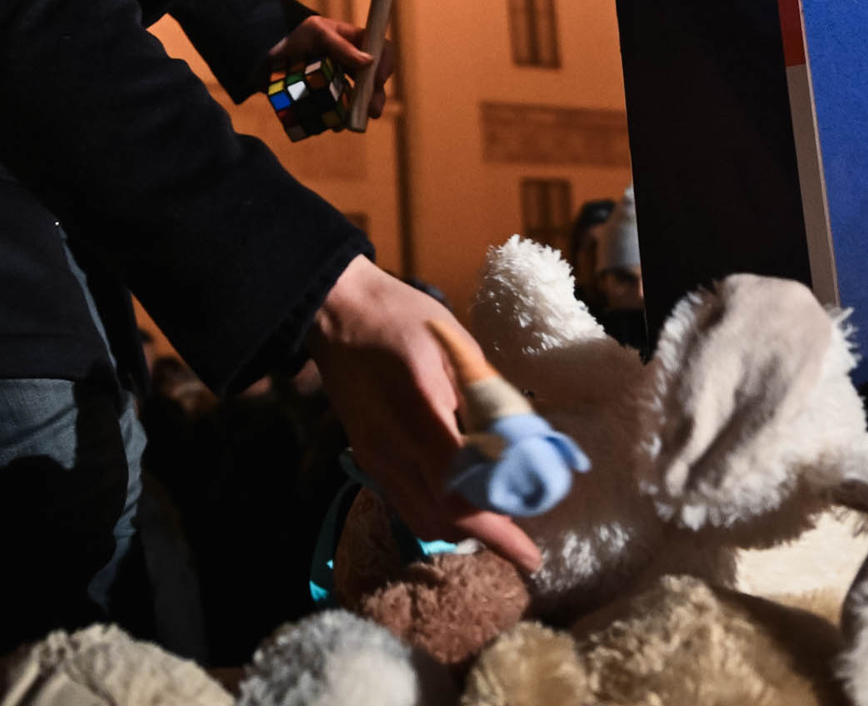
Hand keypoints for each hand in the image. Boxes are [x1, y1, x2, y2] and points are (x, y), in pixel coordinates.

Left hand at [267, 15, 393, 119]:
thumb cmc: (292, 38)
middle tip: (372, 111)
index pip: (381, 50)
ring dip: (357, 112)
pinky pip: (338, 112)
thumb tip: (368, 60)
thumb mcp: (315, 33)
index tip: (377, 80)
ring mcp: (339, 82)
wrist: (264, 57)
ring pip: (358, 100)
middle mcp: (351, 64)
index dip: (385, 64)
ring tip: (347, 123)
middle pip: (374, 81)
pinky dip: (336, 119)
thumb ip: (340, 45)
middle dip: (375, 97)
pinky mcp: (326, 99)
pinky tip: (332, 124)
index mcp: (353, 42)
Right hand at [305, 256, 542, 572]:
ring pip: (420, 518)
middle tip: (519, 528)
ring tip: (492, 512)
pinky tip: (457, 493)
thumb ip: (492, 402)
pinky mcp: (366, 456)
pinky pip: (404, 501)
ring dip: (459, 525)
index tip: (529, 556)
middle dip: (484, 533)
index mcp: (419, 417)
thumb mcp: (460, 350)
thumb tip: (526, 448)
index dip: (497, 532)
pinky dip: (436, 509)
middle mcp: (390, 450)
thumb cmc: (404, 318)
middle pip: (441, 520)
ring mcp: (373, 458)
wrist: (339, 312)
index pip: (460, 495)